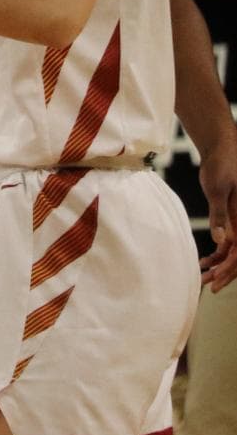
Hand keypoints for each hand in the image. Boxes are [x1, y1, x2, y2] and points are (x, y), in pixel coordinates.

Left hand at [201, 145, 236, 289]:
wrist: (222, 148)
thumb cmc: (222, 165)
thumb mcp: (218, 189)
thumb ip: (220, 215)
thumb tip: (222, 241)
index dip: (231, 269)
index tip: (216, 282)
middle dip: (226, 273)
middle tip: (208, 286)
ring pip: (235, 250)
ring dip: (221, 265)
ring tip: (202, 277)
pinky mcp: (233, 217)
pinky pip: (230, 242)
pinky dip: (219, 254)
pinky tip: (205, 262)